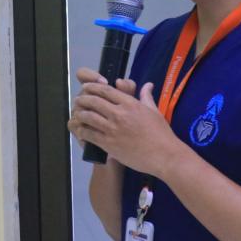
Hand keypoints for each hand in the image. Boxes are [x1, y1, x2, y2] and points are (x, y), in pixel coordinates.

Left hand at [68, 70, 184, 177]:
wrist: (164, 155)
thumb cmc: (161, 133)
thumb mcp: (154, 111)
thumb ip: (147, 97)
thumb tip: (148, 85)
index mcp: (130, 103)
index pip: (105, 90)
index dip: (93, 87)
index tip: (86, 87)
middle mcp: (118, 113)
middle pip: (94, 101)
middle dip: (83, 99)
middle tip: (78, 100)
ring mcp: (112, 129)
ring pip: (88, 117)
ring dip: (80, 114)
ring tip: (77, 113)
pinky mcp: (108, 144)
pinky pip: (89, 134)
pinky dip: (82, 131)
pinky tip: (79, 130)